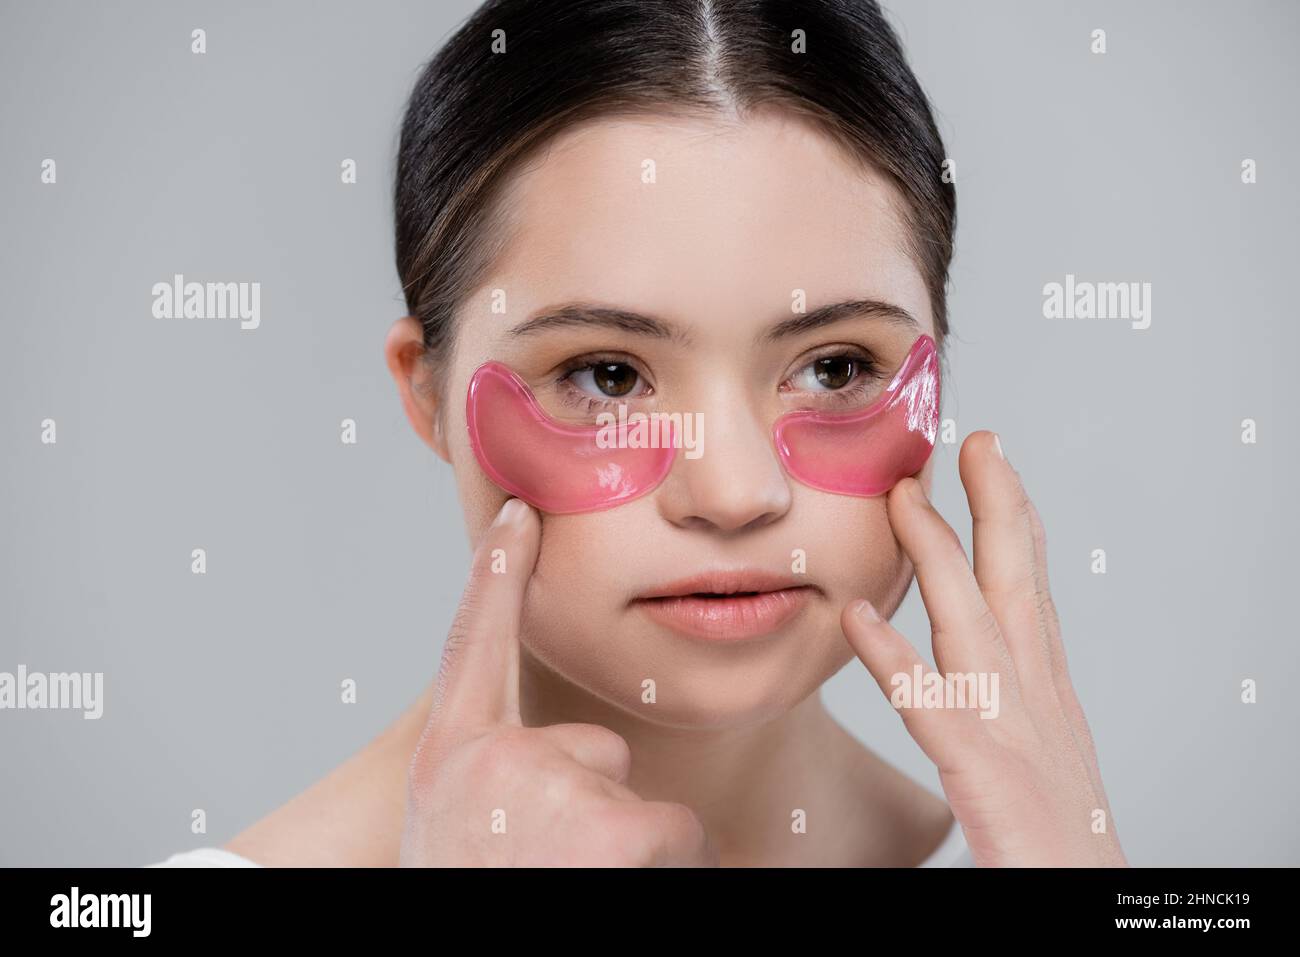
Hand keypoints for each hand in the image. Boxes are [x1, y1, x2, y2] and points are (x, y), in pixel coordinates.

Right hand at [399, 497, 717, 866]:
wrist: (463, 956)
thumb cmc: (475, 888)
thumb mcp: (464, 835)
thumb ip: (505, 780)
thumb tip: (593, 754)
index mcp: (450, 760)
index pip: (471, 643)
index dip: (495, 575)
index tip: (518, 513)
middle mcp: (490, 759)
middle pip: (595, 751)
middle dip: (597, 815)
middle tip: (552, 873)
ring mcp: (548, 788)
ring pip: (638, 802)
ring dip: (627, 858)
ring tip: (573, 889)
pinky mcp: (613, 826)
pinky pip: (679, 835)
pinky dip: (667, 874)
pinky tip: (606, 891)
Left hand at [841, 431, 1125, 866]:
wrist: (1082, 905)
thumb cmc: (1056, 844)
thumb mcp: (1040, 757)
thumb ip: (1005, 705)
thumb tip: (970, 668)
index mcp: (1046, 692)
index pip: (1030, 589)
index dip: (1014, 520)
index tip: (993, 462)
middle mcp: (1035, 699)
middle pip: (1016, 584)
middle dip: (995, 505)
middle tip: (973, 440)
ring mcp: (1012, 733)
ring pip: (972, 624)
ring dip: (939, 555)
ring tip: (904, 498)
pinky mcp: (984, 776)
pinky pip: (929, 708)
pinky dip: (893, 659)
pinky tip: (855, 618)